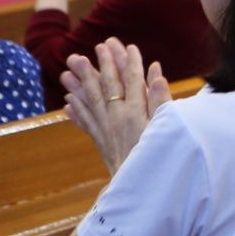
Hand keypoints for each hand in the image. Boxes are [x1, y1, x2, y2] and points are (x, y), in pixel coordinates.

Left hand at [62, 39, 170, 173]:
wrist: (139, 189)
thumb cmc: (159, 158)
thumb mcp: (167, 128)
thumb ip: (161, 100)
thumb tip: (157, 73)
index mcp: (135, 112)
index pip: (132, 80)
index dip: (129, 62)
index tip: (127, 46)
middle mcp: (116, 118)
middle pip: (108, 86)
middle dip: (103, 64)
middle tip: (98, 46)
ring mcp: (106, 130)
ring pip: (90, 101)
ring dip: (80, 84)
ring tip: (68, 69)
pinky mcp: (101, 142)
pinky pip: (86, 123)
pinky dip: (76, 111)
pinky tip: (68, 101)